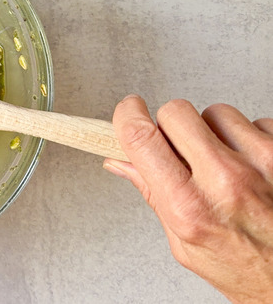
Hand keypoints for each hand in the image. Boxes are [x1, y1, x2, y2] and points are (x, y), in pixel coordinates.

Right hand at [103, 95, 272, 302]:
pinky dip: (249, 140)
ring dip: (213, 132)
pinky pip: (256, 122)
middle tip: (177, 146)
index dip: (126, 115)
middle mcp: (226, 180)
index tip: (127, 110)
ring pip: (215, 113)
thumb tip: (122, 164)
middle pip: (176, 112)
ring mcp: (261, 163)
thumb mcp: (185, 244)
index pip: (142, 139)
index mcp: (189, 206)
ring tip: (223, 164)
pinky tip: (251, 167)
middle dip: (170, 124)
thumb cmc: (248, 270)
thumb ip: (153, 196)